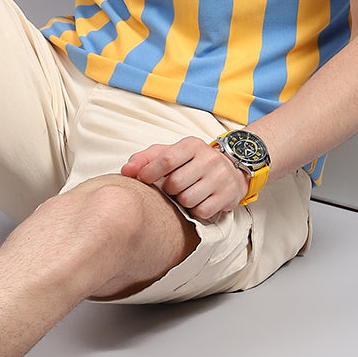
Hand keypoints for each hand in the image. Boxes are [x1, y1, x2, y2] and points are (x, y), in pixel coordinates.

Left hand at [120, 136, 248, 220]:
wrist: (231, 168)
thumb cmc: (193, 162)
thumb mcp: (172, 153)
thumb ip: (146, 158)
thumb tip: (126, 170)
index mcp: (192, 145)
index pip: (167, 159)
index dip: (150, 172)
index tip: (142, 180)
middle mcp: (209, 159)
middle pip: (175, 184)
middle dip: (168, 190)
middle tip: (172, 187)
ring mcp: (220, 178)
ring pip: (187, 199)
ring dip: (181, 201)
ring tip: (186, 193)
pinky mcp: (228, 196)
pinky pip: (201, 211)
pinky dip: (195, 210)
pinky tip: (198, 201)